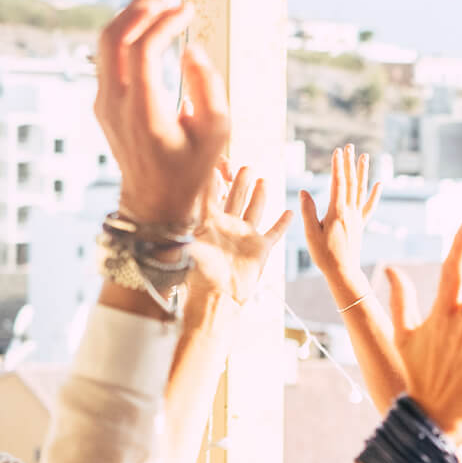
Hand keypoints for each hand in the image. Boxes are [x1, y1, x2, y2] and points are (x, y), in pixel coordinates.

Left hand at [94, 0, 228, 226]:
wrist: (155, 202)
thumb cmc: (191, 170)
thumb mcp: (217, 134)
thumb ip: (208, 87)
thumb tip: (191, 50)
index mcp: (144, 113)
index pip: (144, 51)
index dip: (165, 23)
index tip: (188, 10)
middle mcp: (115, 104)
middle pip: (114, 37)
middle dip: (140, 8)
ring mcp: (103, 102)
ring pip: (104, 43)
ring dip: (129, 17)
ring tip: (158, 4)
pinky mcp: (103, 102)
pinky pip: (107, 57)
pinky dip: (126, 35)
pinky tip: (148, 29)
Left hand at [187, 162, 293, 307]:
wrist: (216, 299)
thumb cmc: (197, 275)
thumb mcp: (186, 242)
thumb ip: (183, 220)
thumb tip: (172, 199)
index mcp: (209, 222)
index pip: (211, 193)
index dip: (214, 178)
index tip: (217, 163)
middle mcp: (228, 226)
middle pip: (235, 197)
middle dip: (239, 180)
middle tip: (242, 166)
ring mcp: (245, 237)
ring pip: (255, 209)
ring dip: (259, 195)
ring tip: (261, 179)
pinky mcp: (260, 249)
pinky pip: (274, 233)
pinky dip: (282, 223)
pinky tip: (289, 212)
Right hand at [300, 145, 381, 284]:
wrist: (343, 271)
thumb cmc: (324, 255)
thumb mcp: (311, 233)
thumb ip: (308, 211)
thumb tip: (304, 191)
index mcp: (337, 212)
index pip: (338, 183)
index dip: (338, 166)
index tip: (338, 151)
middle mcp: (350, 212)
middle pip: (351, 182)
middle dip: (349, 163)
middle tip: (350, 146)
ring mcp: (357, 218)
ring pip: (361, 190)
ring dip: (362, 173)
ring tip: (364, 157)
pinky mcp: (360, 224)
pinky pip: (369, 206)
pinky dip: (374, 194)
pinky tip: (378, 184)